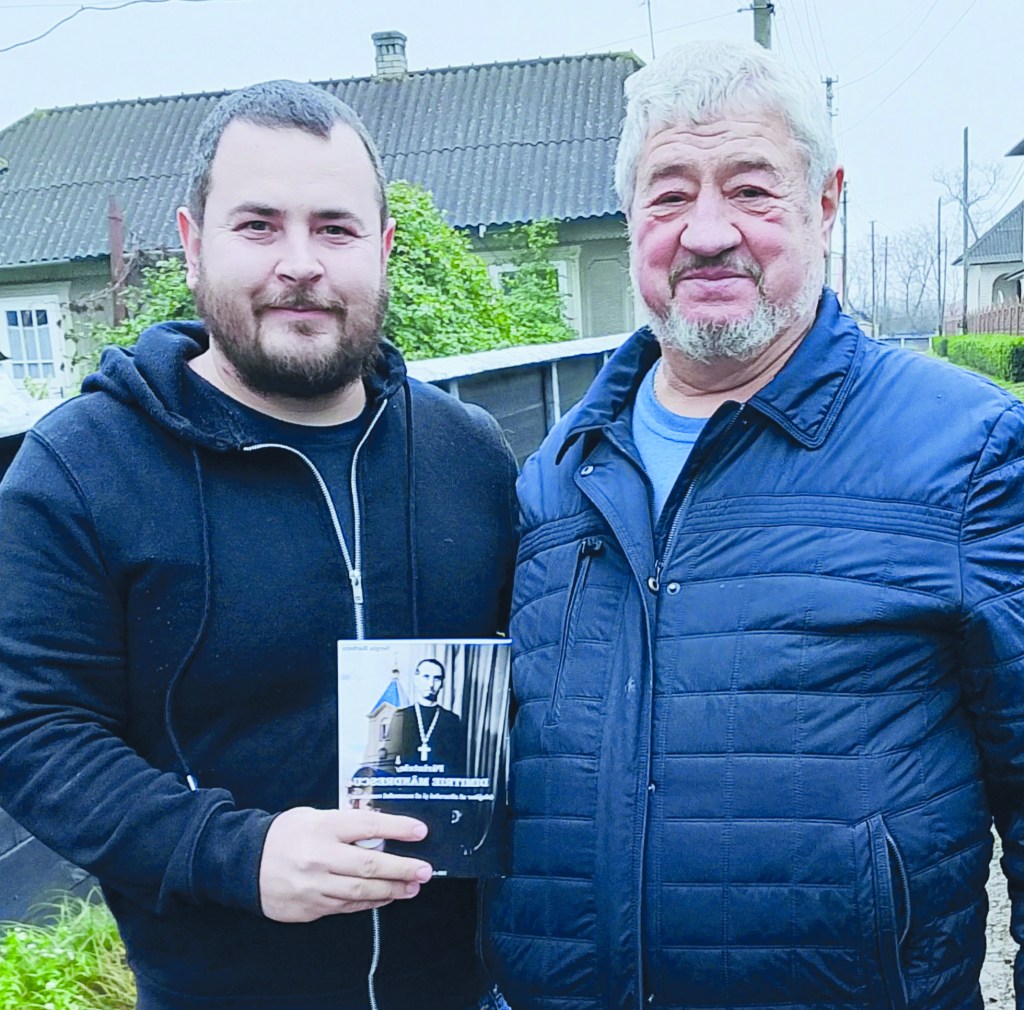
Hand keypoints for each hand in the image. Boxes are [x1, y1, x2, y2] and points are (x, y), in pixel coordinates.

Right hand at [258, 807, 431, 921]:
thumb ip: (344, 823)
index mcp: (322, 827)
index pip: (368, 825)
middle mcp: (319, 857)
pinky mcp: (310, 907)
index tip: (419, 832)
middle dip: (403, 868)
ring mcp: (314, 886)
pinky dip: (370, 902)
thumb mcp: (313, 816)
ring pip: (362, 891)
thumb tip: (380, 830)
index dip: (398, 828)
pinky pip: (347, 906)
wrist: (244, 863)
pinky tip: (385, 897)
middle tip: (424, 870)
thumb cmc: (283, 834)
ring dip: (391, 890)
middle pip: (370, 866)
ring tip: (411, 887)